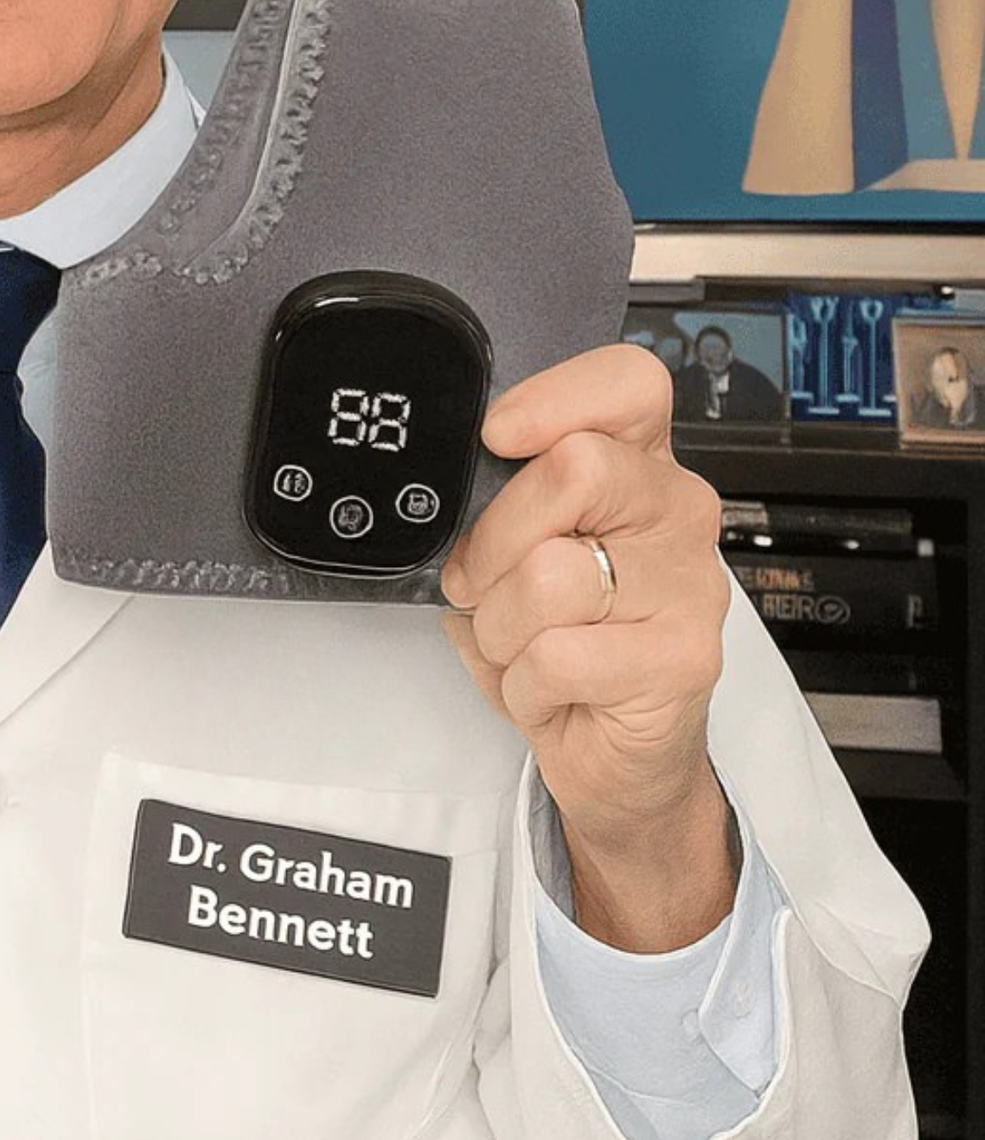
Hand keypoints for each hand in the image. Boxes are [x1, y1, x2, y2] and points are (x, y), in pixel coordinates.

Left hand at [439, 345, 730, 860]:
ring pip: (550, 574)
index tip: (496, 436)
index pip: (627, 383)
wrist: (620, 756)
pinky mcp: (685, 659)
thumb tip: (449, 484)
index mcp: (636, 465)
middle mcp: (676, 511)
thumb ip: (497, 503)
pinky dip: (524, 684)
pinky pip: (557, 655)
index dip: (553, 398)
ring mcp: (690, 584)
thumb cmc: (561, 643)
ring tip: (525, 647)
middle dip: (494, 538)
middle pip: (575, 468)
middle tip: (480, 582)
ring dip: (502, 626)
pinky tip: (553, 690)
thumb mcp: (513, 555)